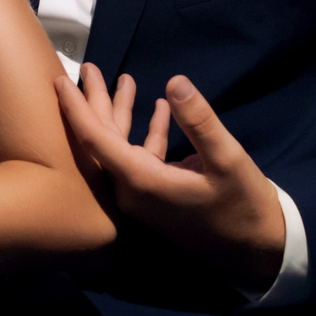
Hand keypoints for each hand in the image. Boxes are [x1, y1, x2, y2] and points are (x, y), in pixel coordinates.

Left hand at [54, 66, 285, 291]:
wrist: (256, 247)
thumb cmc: (243, 204)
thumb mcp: (227, 159)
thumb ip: (199, 121)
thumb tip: (174, 83)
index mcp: (142, 182)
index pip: (96, 141)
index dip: (76, 109)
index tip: (58, 81)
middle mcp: (133, 191)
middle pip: (103, 141)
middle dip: (94, 103)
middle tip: (85, 68)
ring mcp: (144, 196)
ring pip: (122, 148)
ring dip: (123, 114)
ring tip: (122, 79)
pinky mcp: (157, 196)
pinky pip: (142, 158)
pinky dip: (148, 133)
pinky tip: (160, 107)